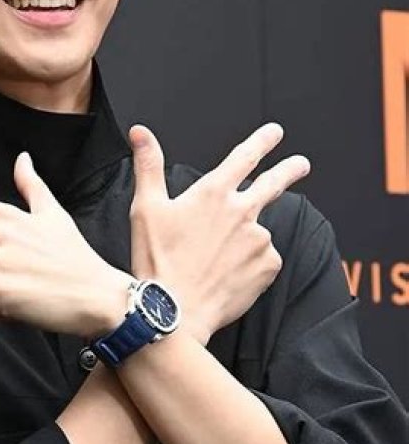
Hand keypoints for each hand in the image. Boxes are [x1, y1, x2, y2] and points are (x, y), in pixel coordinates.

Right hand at [128, 123, 309, 345]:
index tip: (275, 132)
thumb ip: (148, 165)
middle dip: (290, 170)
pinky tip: (227, 273)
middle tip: (302, 164)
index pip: (244, 156)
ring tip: (215, 259)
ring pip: (257, 231)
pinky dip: (250, 263)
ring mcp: (258, 240)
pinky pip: (264, 259)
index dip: (262, 141)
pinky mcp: (267, 267)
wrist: (173, 311)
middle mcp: (241, 212)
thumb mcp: (145, 207)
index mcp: (213, 193)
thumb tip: (140, 132)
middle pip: (274, 183)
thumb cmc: (156, 260)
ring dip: (245, 238)